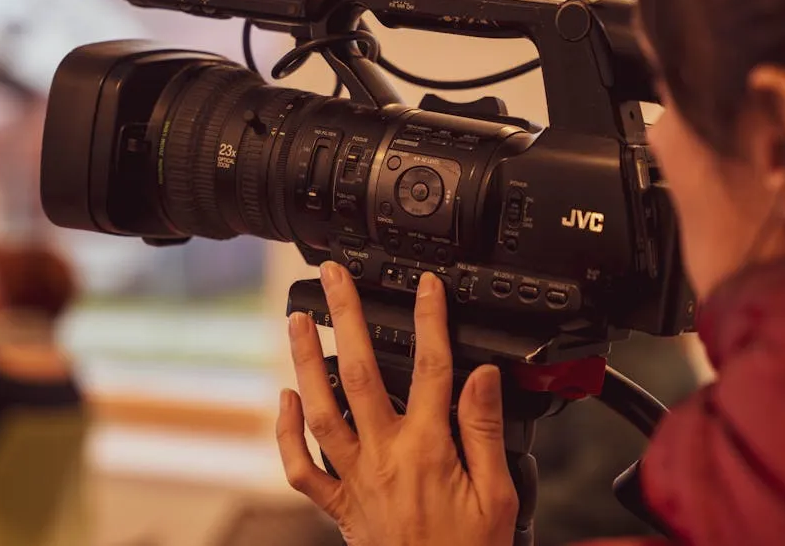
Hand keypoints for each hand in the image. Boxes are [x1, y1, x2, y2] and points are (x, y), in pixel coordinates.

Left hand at [277, 262, 517, 545]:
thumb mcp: (499, 494)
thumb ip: (485, 430)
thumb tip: (481, 376)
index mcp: (430, 449)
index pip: (432, 368)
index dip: (429, 320)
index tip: (425, 285)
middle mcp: (385, 456)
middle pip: (361, 374)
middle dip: (344, 319)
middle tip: (333, 279)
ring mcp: (356, 479)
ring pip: (320, 411)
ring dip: (304, 363)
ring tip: (297, 321)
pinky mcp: (339, 505)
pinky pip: (301, 468)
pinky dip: (287, 433)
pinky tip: (285, 399)